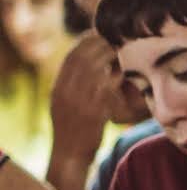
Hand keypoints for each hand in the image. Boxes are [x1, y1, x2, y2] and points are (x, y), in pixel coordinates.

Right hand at [48, 32, 138, 161]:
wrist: (70, 155)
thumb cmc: (74, 131)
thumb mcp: (66, 105)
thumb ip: (73, 86)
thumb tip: (88, 69)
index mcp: (58, 87)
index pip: (71, 57)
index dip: (85, 43)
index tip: (99, 34)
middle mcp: (65, 91)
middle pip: (83, 59)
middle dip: (100, 46)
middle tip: (117, 39)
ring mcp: (78, 101)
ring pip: (94, 70)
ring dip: (109, 58)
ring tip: (124, 52)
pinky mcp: (92, 113)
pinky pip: (105, 89)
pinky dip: (115, 78)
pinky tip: (126, 73)